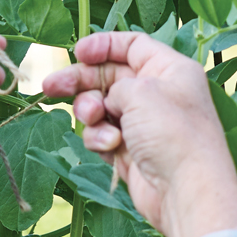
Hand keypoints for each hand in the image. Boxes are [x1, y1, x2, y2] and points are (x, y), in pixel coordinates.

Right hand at [41, 33, 236, 236]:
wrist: (185, 190)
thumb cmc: (172, 133)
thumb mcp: (140, 91)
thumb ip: (115, 83)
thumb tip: (108, 99)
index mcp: (169, 69)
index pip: (133, 45)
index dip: (103, 46)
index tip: (78, 53)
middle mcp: (158, 93)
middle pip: (109, 76)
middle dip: (80, 80)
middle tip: (51, 86)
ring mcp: (143, 123)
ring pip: (101, 107)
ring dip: (90, 112)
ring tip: (93, 118)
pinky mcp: (130, 150)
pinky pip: (103, 135)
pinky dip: (100, 138)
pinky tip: (111, 145)